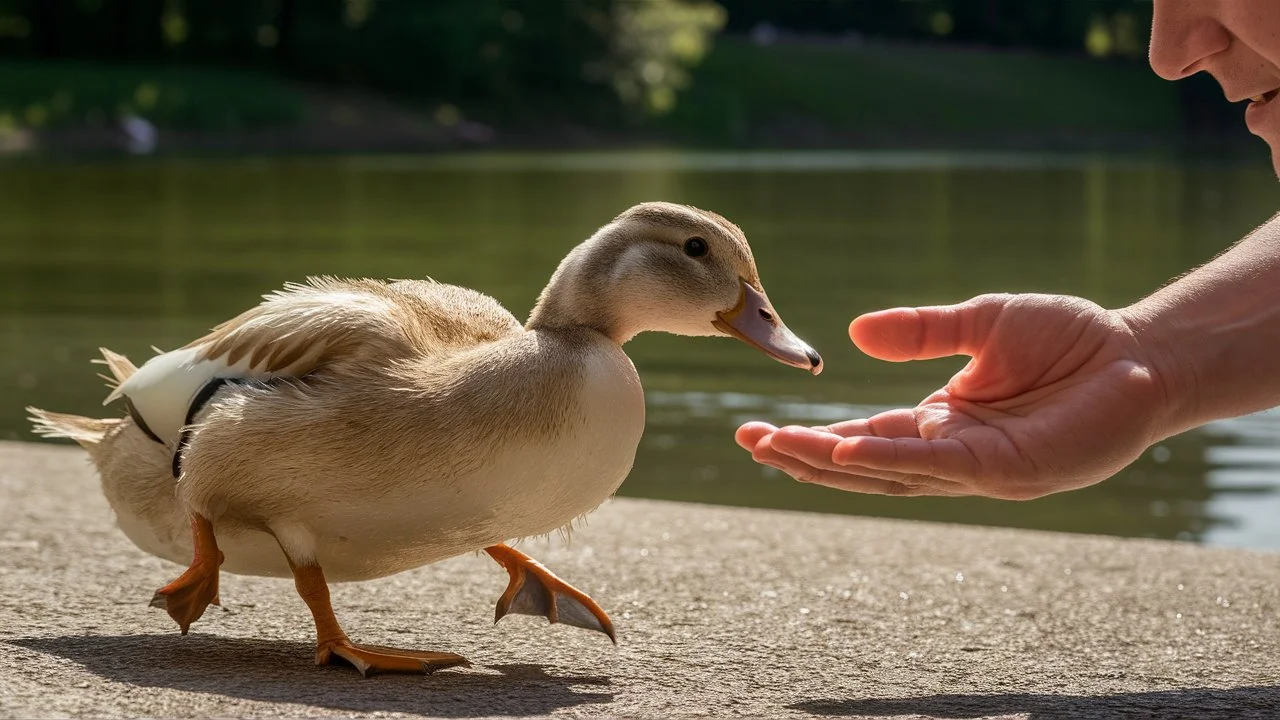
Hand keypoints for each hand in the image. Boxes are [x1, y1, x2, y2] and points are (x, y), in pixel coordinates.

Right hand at [736, 294, 1170, 499]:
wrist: (1141, 352)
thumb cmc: (1071, 338)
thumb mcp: (981, 322)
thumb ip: (922, 330)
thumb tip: (856, 333)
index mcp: (940, 422)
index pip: (863, 437)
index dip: (812, 437)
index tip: (760, 431)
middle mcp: (951, 452)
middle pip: (863, 465)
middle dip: (802, 458)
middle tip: (748, 442)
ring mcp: (976, 468)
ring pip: (889, 475)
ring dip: (828, 465)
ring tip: (775, 449)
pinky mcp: (1007, 471)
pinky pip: (936, 468)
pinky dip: (889, 461)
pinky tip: (845, 453)